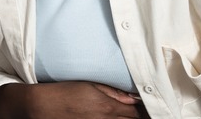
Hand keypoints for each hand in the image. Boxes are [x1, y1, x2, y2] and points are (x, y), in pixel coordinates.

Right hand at [0, 81, 143, 118]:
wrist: (40, 107)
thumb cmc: (63, 93)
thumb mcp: (88, 85)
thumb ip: (113, 92)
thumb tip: (135, 96)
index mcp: (108, 108)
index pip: (140, 112)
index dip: (152, 110)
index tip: (160, 106)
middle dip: (146, 116)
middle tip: (156, 111)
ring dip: (133, 118)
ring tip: (140, 114)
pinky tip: (122, 117)